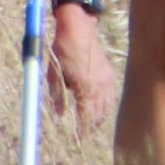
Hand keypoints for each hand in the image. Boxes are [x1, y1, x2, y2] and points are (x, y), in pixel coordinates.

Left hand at [49, 0, 113, 126]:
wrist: (78, 28)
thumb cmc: (62, 49)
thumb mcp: (54, 73)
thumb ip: (57, 95)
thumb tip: (59, 115)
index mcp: (84, 85)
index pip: (86, 114)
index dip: (83, 127)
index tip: (79, 137)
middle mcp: (98, 84)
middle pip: (99, 113)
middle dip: (92, 125)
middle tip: (85, 134)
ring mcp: (106, 79)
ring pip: (107, 105)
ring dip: (100, 116)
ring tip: (93, 126)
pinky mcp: (108, 73)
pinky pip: (110, 95)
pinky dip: (106, 105)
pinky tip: (101, 109)